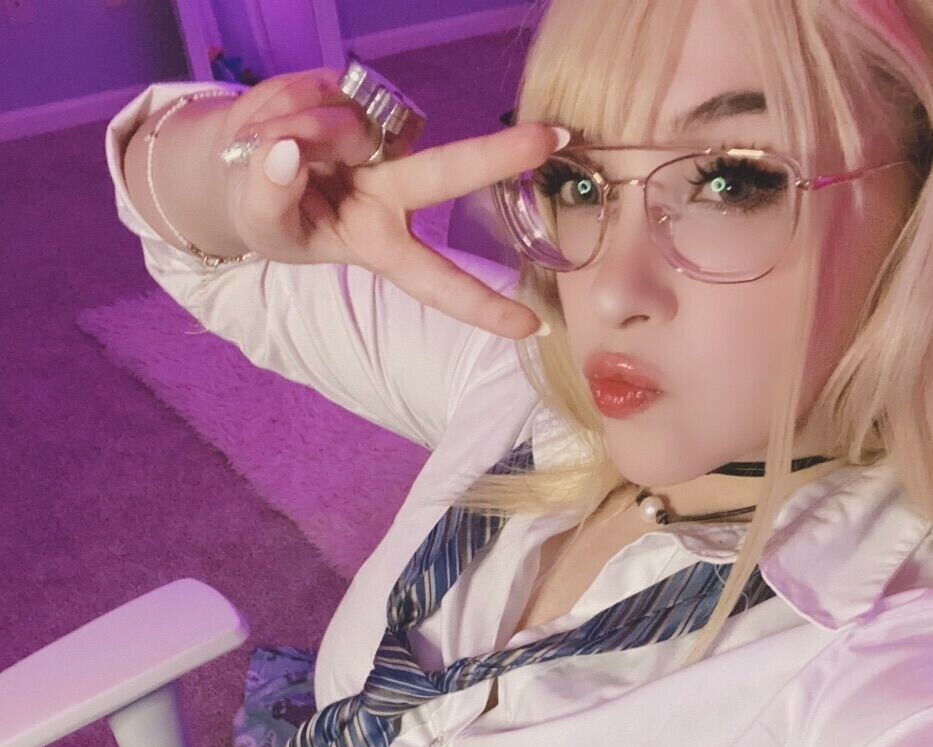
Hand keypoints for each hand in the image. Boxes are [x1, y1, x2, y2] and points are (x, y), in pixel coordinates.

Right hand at [214, 68, 561, 339]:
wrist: (236, 165)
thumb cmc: (269, 215)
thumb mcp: (261, 225)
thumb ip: (270, 193)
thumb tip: (288, 151)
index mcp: (381, 243)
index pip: (437, 280)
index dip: (481, 304)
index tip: (532, 327)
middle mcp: (393, 189)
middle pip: (447, 171)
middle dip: (498, 155)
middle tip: (551, 137)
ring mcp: (378, 137)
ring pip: (347, 123)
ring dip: (296, 129)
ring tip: (270, 146)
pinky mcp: (356, 93)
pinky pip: (320, 89)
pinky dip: (286, 104)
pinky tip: (279, 121)